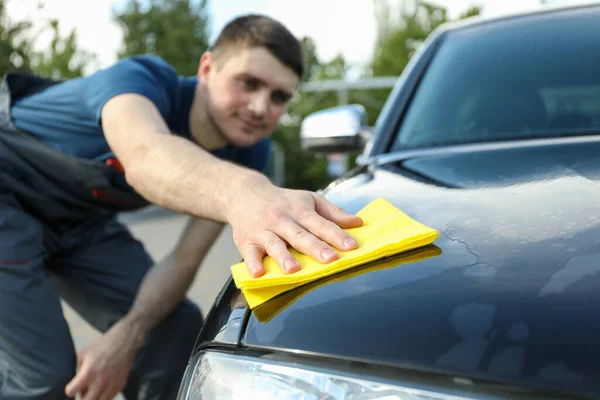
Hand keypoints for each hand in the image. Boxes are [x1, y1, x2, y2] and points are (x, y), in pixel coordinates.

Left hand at [65, 320, 142, 399]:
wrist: (124, 341)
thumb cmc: (104, 345)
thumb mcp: (83, 353)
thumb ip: (75, 368)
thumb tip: (70, 379)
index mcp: (89, 372)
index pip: (71, 392)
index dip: (69, 389)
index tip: (71, 387)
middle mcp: (100, 381)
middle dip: (80, 398)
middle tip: (80, 392)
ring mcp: (112, 385)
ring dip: (93, 398)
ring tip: (91, 391)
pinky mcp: (120, 385)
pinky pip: (109, 398)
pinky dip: (103, 396)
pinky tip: (102, 388)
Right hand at [227, 175, 362, 277]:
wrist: (245, 194)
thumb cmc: (283, 201)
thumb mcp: (309, 200)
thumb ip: (333, 213)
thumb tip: (357, 223)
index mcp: (300, 210)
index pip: (321, 224)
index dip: (336, 235)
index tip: (351, 246)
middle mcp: (282, 220)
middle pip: (300, 235)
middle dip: (315, 248)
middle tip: (330, 259)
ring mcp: (263, 231)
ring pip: (274, 245)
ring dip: (283, 257)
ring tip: (294, 269)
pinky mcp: (247, 242)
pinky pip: (249, 254)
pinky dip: (253, 264)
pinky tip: (258, 273)